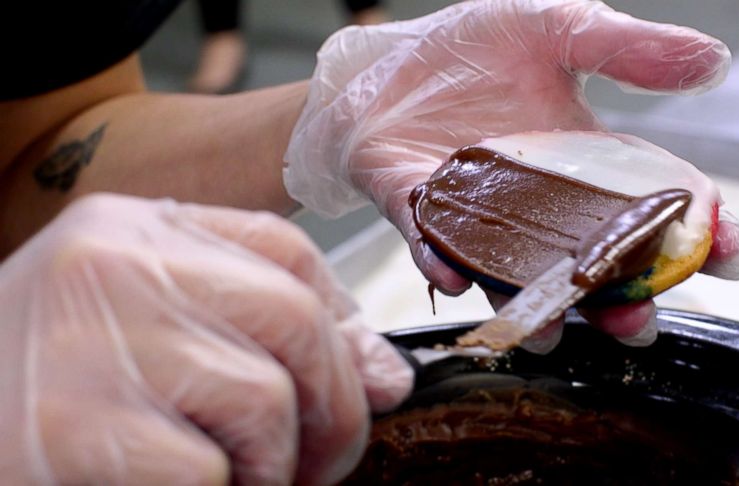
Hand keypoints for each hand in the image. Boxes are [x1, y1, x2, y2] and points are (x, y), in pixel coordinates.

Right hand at [0, 194, 411, 484]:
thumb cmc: (45, 396)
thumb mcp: (146, 334)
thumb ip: (258, 337)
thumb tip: (386, 375)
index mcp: (130, 231)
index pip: (284, 249)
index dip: (345, 322)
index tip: (365, 378)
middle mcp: (111, 267)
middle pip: (295, 318)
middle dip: (335, 404)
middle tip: (320, 462)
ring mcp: (92, 343)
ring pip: (266, 399)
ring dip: (270, 465)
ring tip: (227, 479)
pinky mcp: (77, 431)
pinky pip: (209, 470)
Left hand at [285, 0, 738, 347]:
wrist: (385, 54)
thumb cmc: (472, 46)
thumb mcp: (559, 29)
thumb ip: (628, 49)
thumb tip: (714, 62)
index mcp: (583, 165)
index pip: (652, 209)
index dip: (697, 235)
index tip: (734, 256)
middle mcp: (537, 206)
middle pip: (591, 268)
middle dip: (620, 304)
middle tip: (641, 322)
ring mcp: (478, 217)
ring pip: (517, 279)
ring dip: (537, 309)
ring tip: (554, 328)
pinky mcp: (417, 211)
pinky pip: (430, 245)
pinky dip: (444, 264)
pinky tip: (457, 277)